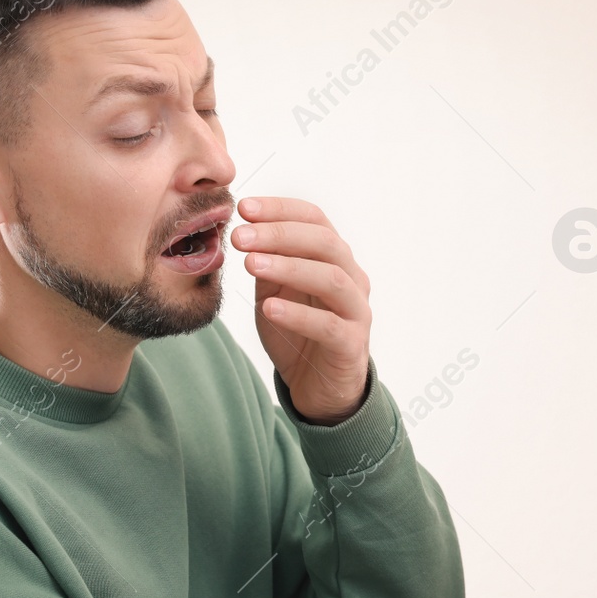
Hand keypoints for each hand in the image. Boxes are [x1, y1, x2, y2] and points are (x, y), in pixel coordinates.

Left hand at [231, 197, 370, 425]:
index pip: (314, 220)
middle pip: (325, 243)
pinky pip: (329, 325)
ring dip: (289, 267)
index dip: (281, 210)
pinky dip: (298, 315)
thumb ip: (265, 264)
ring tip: (251, 265)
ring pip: (331, 279)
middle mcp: (352, 279)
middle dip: (280, 235)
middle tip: (241, 236)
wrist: (320, 389)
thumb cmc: (298, 334)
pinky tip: (269, 308)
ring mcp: (356, 312)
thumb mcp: (274, 293)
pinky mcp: (351, 345)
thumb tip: (240, 229)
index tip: (244, 208)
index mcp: (334, 259)